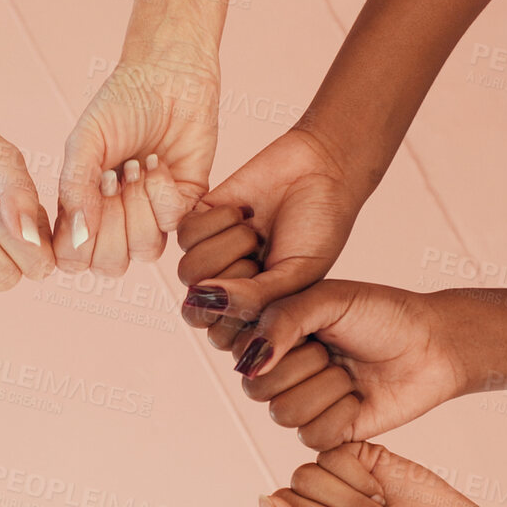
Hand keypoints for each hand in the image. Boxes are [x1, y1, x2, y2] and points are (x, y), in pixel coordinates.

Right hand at [54, 43, 221, 275]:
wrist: (170, 77)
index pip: (73, 258)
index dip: (77, 242)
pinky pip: (172, 224)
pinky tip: (159, 164)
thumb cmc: (121, 104)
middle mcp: (116, 220)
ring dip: (138, 207)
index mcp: (83, 209)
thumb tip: (76, 237)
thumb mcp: (85, 141)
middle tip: (112, 179)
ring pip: (144, 251)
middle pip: (109, 265)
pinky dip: (163, 193)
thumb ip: (74, 187)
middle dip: (111, 224)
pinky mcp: (185, 206)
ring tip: (137, 167)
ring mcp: (151, 216)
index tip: (84, 197)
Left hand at [176, 128, 370, 344]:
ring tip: (256, 232)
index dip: (240, 315)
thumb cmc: (318, 227)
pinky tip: (244, 210)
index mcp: (253, 310)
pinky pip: (186, 234)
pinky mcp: (200, 219)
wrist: (321, 170)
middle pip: (196, 309)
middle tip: (262, 259)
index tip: (273, 287)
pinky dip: (218, 221)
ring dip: (228, 248)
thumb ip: (255, 301)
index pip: (221, 336)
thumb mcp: (296, 276)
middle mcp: (228, 286)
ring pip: (189, 272)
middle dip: (232, 282)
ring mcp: (212, 253)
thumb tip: (203, 303)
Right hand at [229, 280, 467, 449]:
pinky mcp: (328, 432)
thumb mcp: (330, 299)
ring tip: (349, 375)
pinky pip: (312, 437)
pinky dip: (341, 416)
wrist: (433, 345)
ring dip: (326, 390)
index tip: (310, 326)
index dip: (274, 343)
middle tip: (334, 351)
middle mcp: (281, 371)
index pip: (240, 353)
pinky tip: (359, 399)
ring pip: (284, 415)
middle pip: (257, 389)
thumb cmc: (382, 314)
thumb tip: (249, 363)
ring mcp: (303, 403)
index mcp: (273, 335)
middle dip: (305, 366)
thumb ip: (282, 319)